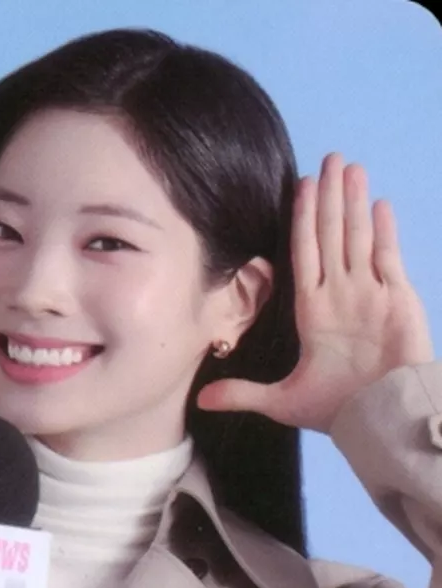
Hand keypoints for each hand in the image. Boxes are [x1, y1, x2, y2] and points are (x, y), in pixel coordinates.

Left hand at [197, 153, 433, 433]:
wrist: (381, 419)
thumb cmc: (336, 409)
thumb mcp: (281, 401)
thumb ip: (243, 393)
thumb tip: (200, 400)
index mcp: (313, 312)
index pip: (305, 254)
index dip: (302, 221)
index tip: (298, 187)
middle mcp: (341, 295)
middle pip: (333, 235)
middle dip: (329, 198)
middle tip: (328, 158)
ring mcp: (370, 294)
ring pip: (358, 237)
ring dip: (353, 202)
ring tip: (349, 167)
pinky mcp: (398, 298)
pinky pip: (388, 257)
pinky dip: (383, 231)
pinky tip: (376, 203)